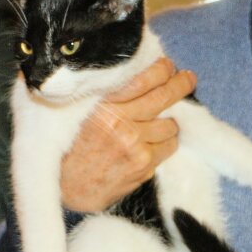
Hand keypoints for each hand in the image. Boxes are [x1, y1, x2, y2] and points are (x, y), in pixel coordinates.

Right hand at [60, 58, 195, 211]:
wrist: (63, 186)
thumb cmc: (68, 145)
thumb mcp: (78, 111)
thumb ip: (104, 94)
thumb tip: (133, 73)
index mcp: (102, 105)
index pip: (142, 79)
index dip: (161, 69)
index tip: (167, 65)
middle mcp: (120, 123)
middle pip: (164, 97)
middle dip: (181, 84)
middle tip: (188, 78)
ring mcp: (134, 145)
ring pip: (170, 124)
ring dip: (170, 119)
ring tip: (163, 117)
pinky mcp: (143, 165)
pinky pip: (168, 147)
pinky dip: (166, 142)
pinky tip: (157, 140)